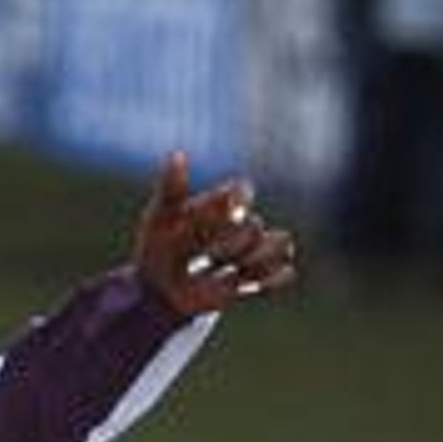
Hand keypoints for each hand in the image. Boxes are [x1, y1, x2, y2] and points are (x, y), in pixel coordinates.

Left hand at [132, 153, 298, 316]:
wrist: (159, 288)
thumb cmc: (159, 245)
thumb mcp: (160, 217)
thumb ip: (171, 188)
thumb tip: (177, 153)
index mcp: (221, 203)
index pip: (240, 192)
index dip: (232, 203)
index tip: (219, 215)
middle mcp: (242, 223)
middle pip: (254, 225)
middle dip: (232, 241)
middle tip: (210, 256)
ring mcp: (253, 250)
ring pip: (280, 243)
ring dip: (256, 259)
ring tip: (229, 271)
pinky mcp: (260, 276)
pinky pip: (283, 271)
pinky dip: (273, 276)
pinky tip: (245, 281)